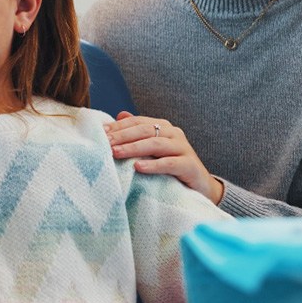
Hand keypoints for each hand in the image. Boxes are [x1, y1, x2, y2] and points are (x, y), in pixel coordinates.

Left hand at [105, 111, 223, 203]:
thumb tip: (119, 115)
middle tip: (105, 143)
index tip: (100, 132)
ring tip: (116, 153)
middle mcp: (174, 133)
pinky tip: (138, 168)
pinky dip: (153, 165)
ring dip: (134, 148)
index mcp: (163, 127)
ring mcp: (183, 148)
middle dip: (123, 136)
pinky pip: (169, 163)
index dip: (119, 126)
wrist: (201, 187)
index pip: (138, 122)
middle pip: (145, 130)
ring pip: (155, 144)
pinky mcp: (189, 165)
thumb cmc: (172, 167)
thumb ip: (138, 133)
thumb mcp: (153, 150)